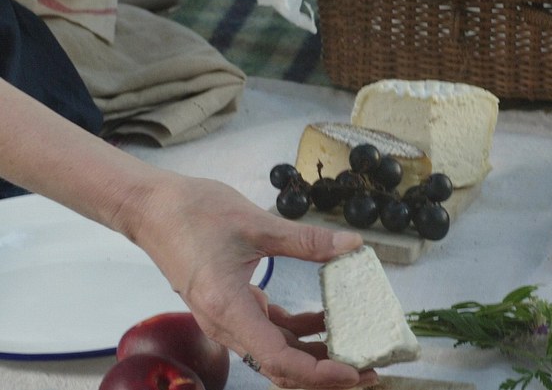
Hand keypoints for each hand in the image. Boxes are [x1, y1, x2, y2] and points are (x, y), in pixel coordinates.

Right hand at [124, 175, 377, 388]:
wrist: (152, 208)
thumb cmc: (192, 214)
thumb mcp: (256, 223)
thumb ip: (306, 240)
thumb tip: (352, 245)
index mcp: (228, 309)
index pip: (278, 359)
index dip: (319, 372)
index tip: (354, 371)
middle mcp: (227, 324)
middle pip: (281, 368)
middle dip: (326, 374)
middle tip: (369, 369)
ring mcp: (230, 319)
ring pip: (279, 354)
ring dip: (316, 357)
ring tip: (357, 351)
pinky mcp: (234, 308)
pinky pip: (272, 332)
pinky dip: (301, 333)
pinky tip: (327, 320)